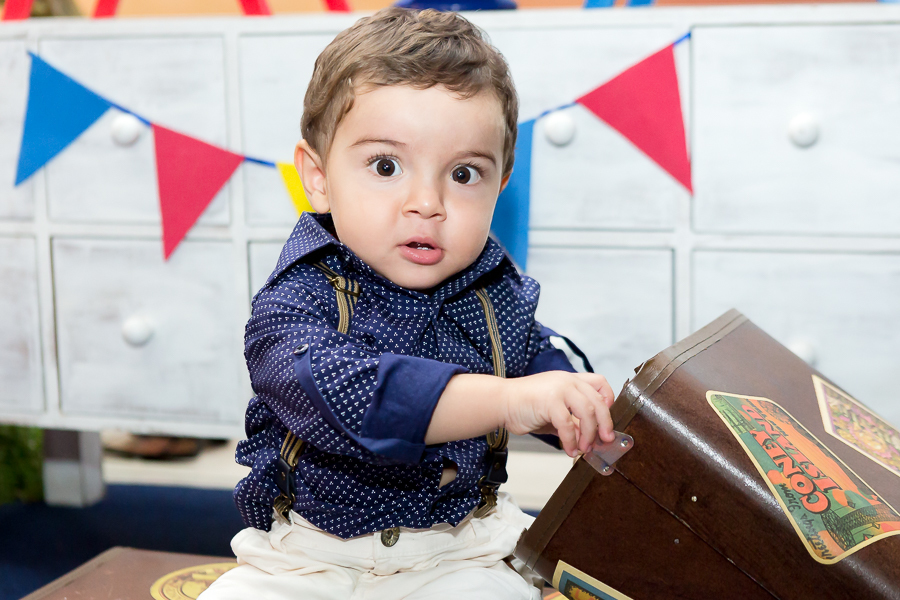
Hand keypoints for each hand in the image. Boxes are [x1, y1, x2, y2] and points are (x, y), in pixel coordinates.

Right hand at [501, 372, 615, 456]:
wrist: (501, 402)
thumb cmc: (525, 406)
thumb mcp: (554, 412)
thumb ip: (572, 421)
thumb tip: (588, 438)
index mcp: (570, 379)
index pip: (600, 382)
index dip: (608, 400)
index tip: (606, 419)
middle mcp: (567, 380)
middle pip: (598, 401)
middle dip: (605, 424)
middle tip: (605, 440)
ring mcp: (559, 389)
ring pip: (588, 413)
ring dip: (589, 435)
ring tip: (584, 449)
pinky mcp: (550, 401)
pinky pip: (568, 425)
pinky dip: (572, 441)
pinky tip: (570, 449)